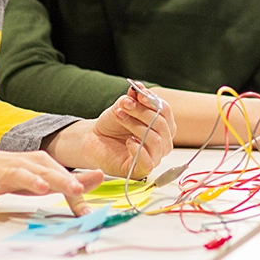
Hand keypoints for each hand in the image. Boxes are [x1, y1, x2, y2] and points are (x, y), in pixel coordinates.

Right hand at [0, 145, 101, 215]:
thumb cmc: (11, 173)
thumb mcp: (41, 177)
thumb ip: (66, 182)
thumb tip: (95, 181)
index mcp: (40, 164)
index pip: (63, 172)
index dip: (79, 180)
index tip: (98, 180)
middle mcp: (24, 165)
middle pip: (46, 172)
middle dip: (62, 180)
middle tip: (77, 188)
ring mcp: (2, 172)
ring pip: (18, 175)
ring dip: (30, 181)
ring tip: (41, 188)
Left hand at [46, 86, 175, 181]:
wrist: (93, 140)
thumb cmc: (111, 126)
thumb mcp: (122, 107)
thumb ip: (132, 98)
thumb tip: (138, 88)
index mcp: (162, 126)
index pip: (166, 112)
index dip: (153, 101)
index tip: (138, 93)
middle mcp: (162, 143)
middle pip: (161, 125)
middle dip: (142, 112)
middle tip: (124, 105)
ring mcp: (153, 157)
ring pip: (156, 141)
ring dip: (136, 126)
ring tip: (120, 117)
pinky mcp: (141, 170)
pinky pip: (148, 162)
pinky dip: (139, 149)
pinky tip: (129, 141)